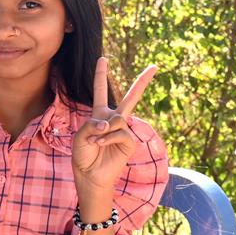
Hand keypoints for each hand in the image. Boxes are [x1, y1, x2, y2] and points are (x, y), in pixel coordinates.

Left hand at [72, 58, 156, 204]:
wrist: (89, 175)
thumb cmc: (83, 155)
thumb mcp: (81, 135)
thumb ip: (94, 124)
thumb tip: (112, 123)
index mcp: (99, 115)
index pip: (101, 91)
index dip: (101, 75)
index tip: (103, 59)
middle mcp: (113, 120)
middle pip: (130, 98)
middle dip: (142, 82)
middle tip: (155, 67)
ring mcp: (123, 130)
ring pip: (118, 119)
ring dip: (102, 130)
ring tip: (94, 142)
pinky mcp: (129, 142)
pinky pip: (120, 133)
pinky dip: (108, 138)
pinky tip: (100, 145)